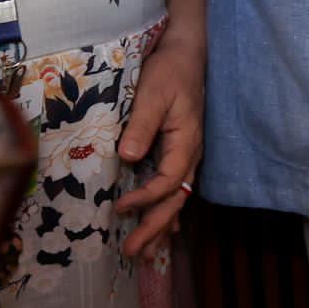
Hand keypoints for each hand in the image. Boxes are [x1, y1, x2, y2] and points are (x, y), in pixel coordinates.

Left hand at [115, 21, 205, 252]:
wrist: (187, 53)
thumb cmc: (169, 71)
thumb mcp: (153, 93)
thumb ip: (142, 125)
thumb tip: (128, 158)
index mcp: (186, 143)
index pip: (167, 182)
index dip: (144, 199)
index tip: (119, 208)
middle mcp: (190, 154)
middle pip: (175, 201)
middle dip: (155, 229)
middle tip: (133, 254)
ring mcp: (186, 155)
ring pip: (176, 199)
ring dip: (161, 226)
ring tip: (145, 253)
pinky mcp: (178, 151)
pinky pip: (174, 189)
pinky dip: (167, 211)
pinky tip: (164, 228)